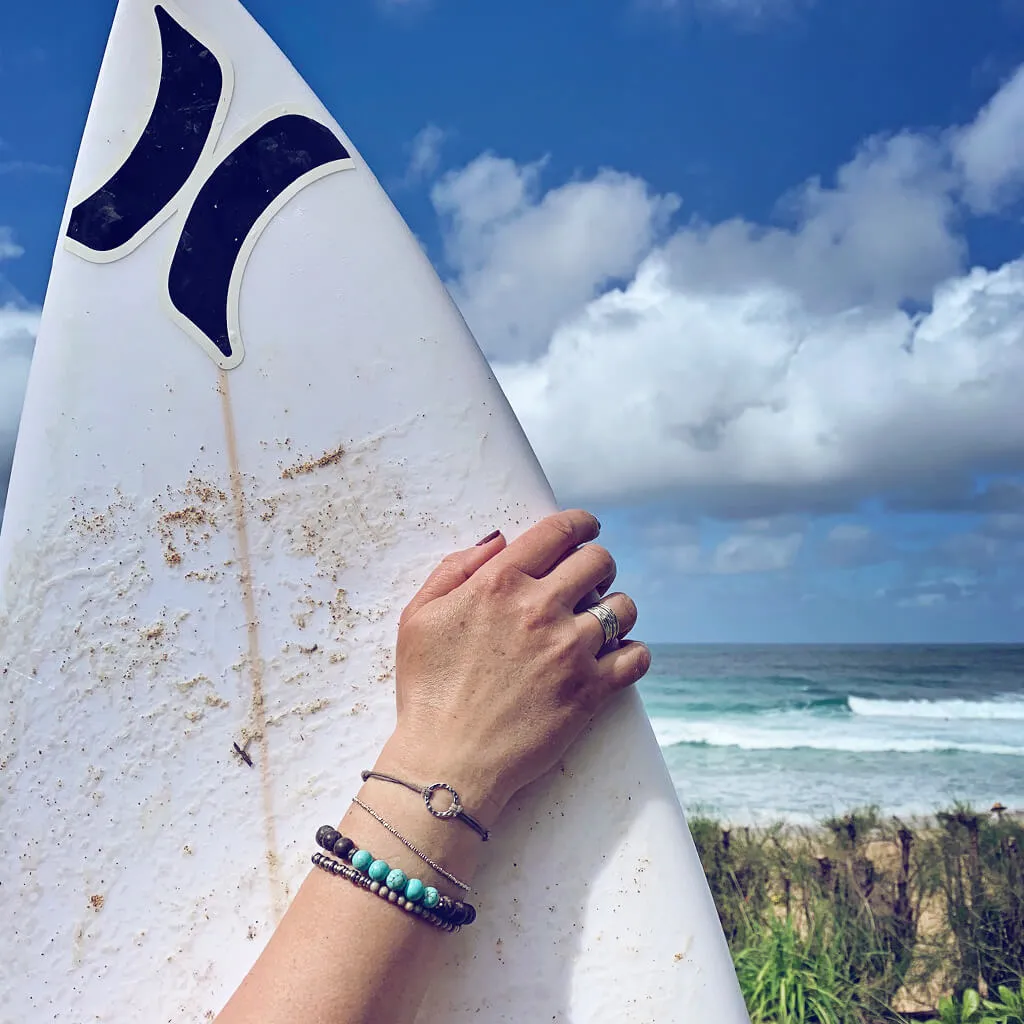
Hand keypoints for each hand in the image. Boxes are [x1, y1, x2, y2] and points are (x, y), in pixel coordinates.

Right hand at [376, 510, 650, 821]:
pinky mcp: (590, 692)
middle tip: (587, 582)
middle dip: (597, 565)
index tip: (587, 529)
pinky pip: (637, 657)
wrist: (446, 764)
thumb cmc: (427, 691)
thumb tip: (500, 540)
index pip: (559, 531)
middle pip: (599, 561)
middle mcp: (539, 609)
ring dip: (615, 609)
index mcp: (499, 583)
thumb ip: (456, 568)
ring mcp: (569, 651)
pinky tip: (614, 659)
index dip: (581, 523)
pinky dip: (631, 654)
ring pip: (624, 606)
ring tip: (598, 624)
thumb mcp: (418, 617)